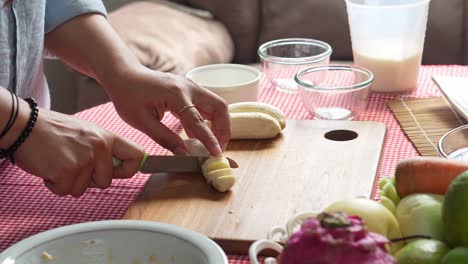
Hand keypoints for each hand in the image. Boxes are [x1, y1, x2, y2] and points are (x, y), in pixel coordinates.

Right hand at [13, 106, 143, 196]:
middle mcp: (99, 147)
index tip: (121, 173)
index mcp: (106, 137)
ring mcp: (84, 160)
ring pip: (83, 189)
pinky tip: (50, 168)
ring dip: (69, 182)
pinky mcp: (68, 171)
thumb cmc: (53, 130)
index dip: (130, 169)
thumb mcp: (86, 132)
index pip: (136, 155)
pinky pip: (65, 191)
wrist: (24, 126)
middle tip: (72, 164)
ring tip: (59, 162)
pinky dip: (55, 185)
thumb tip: (117, 168)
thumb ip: (103, 149)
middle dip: (88, 180)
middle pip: (106, 182)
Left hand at [104, 67, 229, 155]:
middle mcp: (189, 88)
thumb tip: (184, 153)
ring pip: (216, 105)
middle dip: (224, 129)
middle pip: (219, 107)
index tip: (216, 154)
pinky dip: (207, 120)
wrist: (124, 75)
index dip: (209, 139)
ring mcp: (190, 86)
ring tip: (210, 144)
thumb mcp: (142, 122)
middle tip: (218, 148)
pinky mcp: (189, 90)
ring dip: (218, 124)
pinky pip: (206, 105)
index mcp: (176, 95)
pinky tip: (197, 135)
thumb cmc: (128, 96)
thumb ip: (165, 138)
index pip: (199, 121)